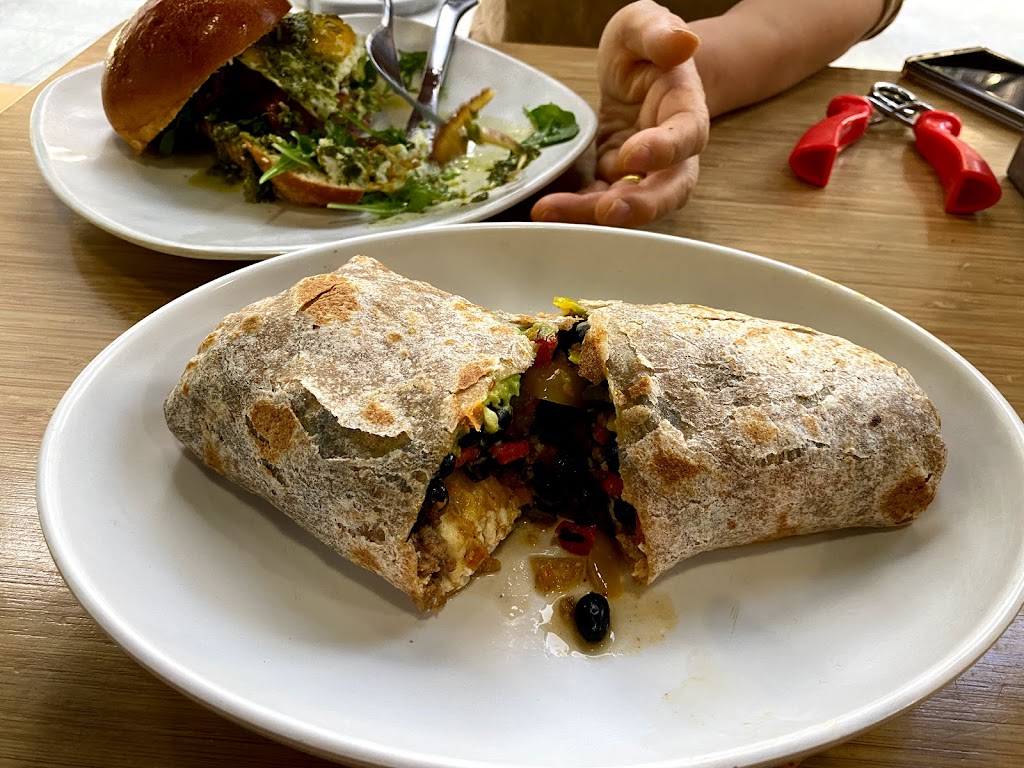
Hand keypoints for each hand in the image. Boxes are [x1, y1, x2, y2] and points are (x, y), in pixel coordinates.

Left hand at [531, 1, 708, 227]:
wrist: (639, 69)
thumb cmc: (645, 47)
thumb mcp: (645, 25)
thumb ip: (659, 32)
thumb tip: (683, 41)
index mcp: (686, 110)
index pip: (688, 136)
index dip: (665, 150)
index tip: (633, 154)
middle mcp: (674, 152)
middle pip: (670, 189)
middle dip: (640, 206)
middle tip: (607, 211)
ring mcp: (644, 172)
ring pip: (632, 205)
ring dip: (594, 214)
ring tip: (552, 212)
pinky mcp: (615, 179)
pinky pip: (599, 201)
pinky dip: (575, 210)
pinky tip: (547, 209)